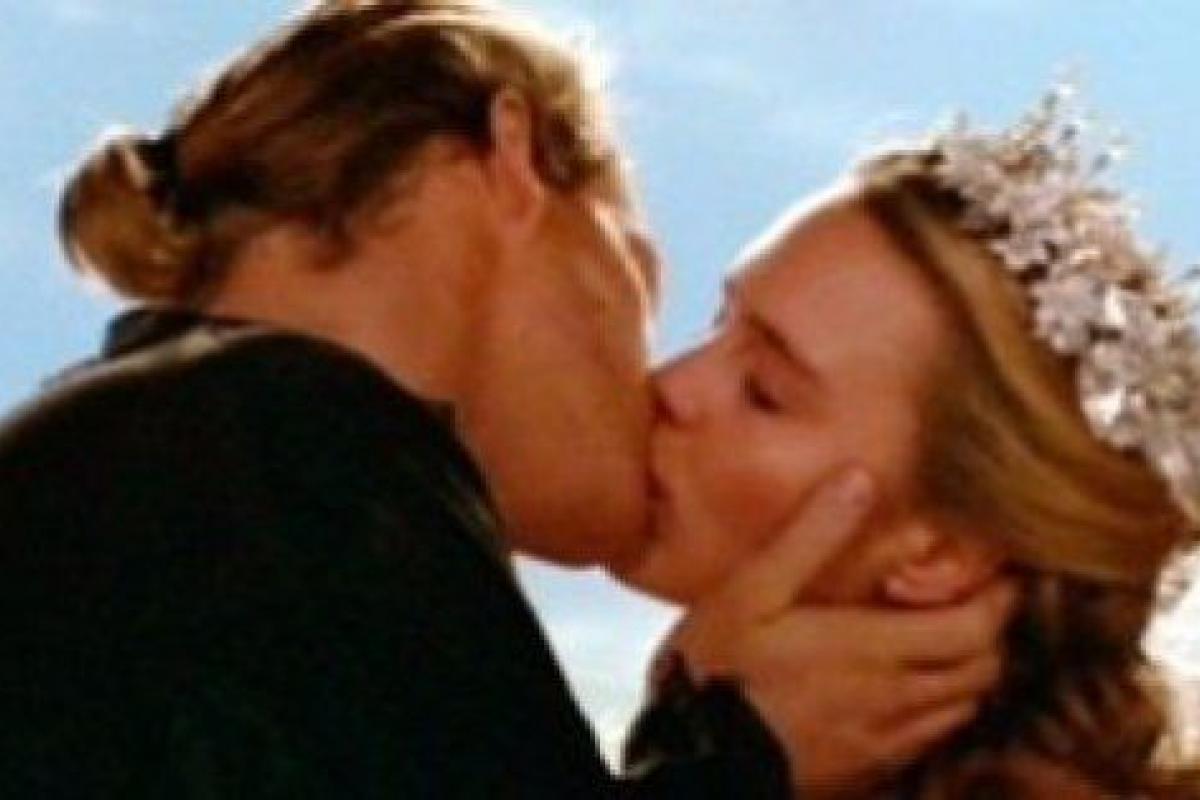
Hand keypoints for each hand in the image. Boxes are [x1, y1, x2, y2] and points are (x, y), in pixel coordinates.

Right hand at [665, 468, 1015, 795]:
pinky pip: (930, 740)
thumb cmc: (719, 671)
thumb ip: (810, 537)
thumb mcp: (752, 591)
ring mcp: (884, 741)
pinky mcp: (867, 769)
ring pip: (963, 708)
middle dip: (990, 632)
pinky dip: (938, 709)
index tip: (1001, 571)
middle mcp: (894, 700)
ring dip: (968, 672)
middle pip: (984, 670)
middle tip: (974, 600)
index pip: (976, 628)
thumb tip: (859, 479)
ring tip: (946, 639)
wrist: (694, 760)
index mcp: (874, 650)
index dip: (1001, 597)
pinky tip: (906, 688)